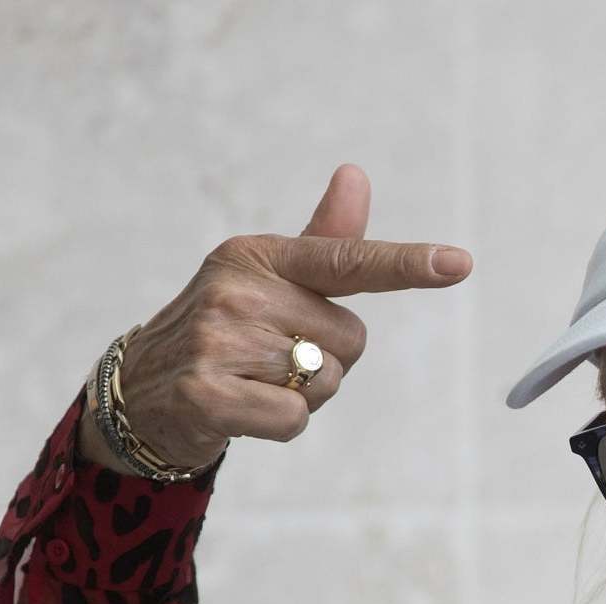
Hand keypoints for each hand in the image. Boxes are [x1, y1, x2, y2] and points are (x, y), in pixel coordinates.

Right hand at [81, 164, 471, 470]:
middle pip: (350, 341)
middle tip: (271, 359)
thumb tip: (356, 175)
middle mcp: (238, 290)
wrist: (145, 391)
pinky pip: (295, 419)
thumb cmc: (226, 330)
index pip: (348, 260)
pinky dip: (282, 425)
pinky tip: (244, 409)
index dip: (407, 264)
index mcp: (259, 256)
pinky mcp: (207, 393)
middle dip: (326, 361)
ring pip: (325, 382)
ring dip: (303, 395)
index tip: (460, 263)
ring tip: (255, 381)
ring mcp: (218, 340)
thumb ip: (324, 241)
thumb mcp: (268, 278)